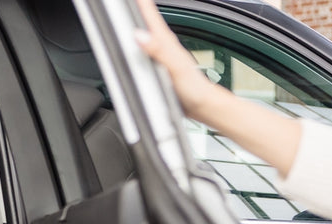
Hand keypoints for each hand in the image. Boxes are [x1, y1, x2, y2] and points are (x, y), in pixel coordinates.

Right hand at [133, 0, 216, 121]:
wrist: (202, 106)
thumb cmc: (194, 89)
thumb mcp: (175, 68)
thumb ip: (158, 50)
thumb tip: (139, 35)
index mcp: (167, 43)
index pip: (151, 17)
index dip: (142, 4)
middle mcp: (164, 47)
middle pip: (147, 22)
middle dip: (138, 9)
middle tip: (129, 3)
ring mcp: (162, 58)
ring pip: (147, 36)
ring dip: (138, 24)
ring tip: (130, 14)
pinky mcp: (159, 69)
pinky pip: (146, 53)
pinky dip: (139, 45)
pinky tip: (136, 45)